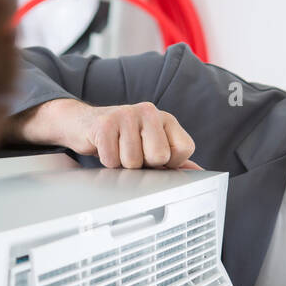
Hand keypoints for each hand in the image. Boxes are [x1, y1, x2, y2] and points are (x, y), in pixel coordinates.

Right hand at [19, 98, 199, 168]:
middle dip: (144, 164)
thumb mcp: (153, 147)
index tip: (154, 157)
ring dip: (122, 164)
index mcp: (166, 119)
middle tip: (134, 154)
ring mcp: (126, 114)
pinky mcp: (105, 123)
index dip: (169, 163)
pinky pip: (112, 159)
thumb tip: (199, 173)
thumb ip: (176, 161)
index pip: (184, 149)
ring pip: (133, 162)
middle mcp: (150, 111)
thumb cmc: (124, 140)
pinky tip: (106, 148)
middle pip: (159, 156)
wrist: (86, 124)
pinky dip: (107, 161)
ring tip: (118, 150)